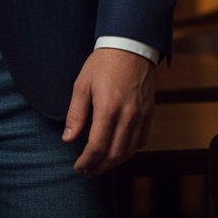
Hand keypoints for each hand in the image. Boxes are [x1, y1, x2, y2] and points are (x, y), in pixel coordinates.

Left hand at [62, 48, 155, 176]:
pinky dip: (129, 151)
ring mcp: (141, 115)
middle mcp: (128, 115)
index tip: (77, 167)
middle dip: (98, 167)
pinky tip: (118, 151)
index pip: (97, 147)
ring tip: (100, 165)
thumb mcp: (82, 84)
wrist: (130, 46)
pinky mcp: (149, 113)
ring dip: (113, 163)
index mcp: (108, 108)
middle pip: (114, 155)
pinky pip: (141, 141)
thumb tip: (68, 139)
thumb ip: (76, 114)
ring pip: (129, 151)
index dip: (86, 161)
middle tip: (87, 171)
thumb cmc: (103, 63)